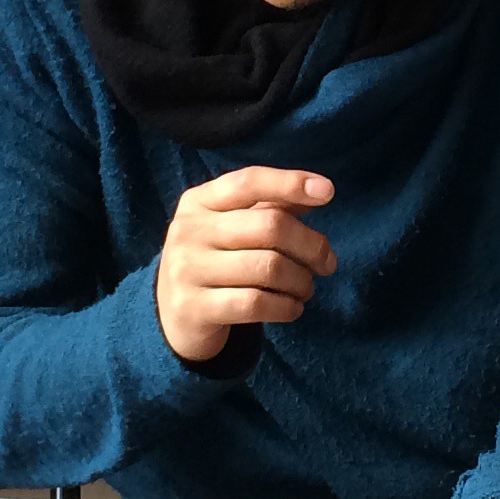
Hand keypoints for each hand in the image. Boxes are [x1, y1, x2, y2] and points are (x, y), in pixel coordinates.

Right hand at [156, 167, 335, 362]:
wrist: (171, 316)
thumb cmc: (215, 262)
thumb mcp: (233, 227)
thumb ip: (271, 207)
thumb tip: (318, 192)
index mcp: (199, 201)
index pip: (249, 181)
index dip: (290, 183)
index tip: (328, 192)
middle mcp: (188, 230)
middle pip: (269, 226)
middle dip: (311, 245)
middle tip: (327, 263)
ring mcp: (187, 269)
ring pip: (268, 267)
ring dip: (301, 280)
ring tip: (306, 288)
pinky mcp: (193, 308)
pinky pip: (256, 303)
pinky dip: (286, 306)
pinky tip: (293, 308)